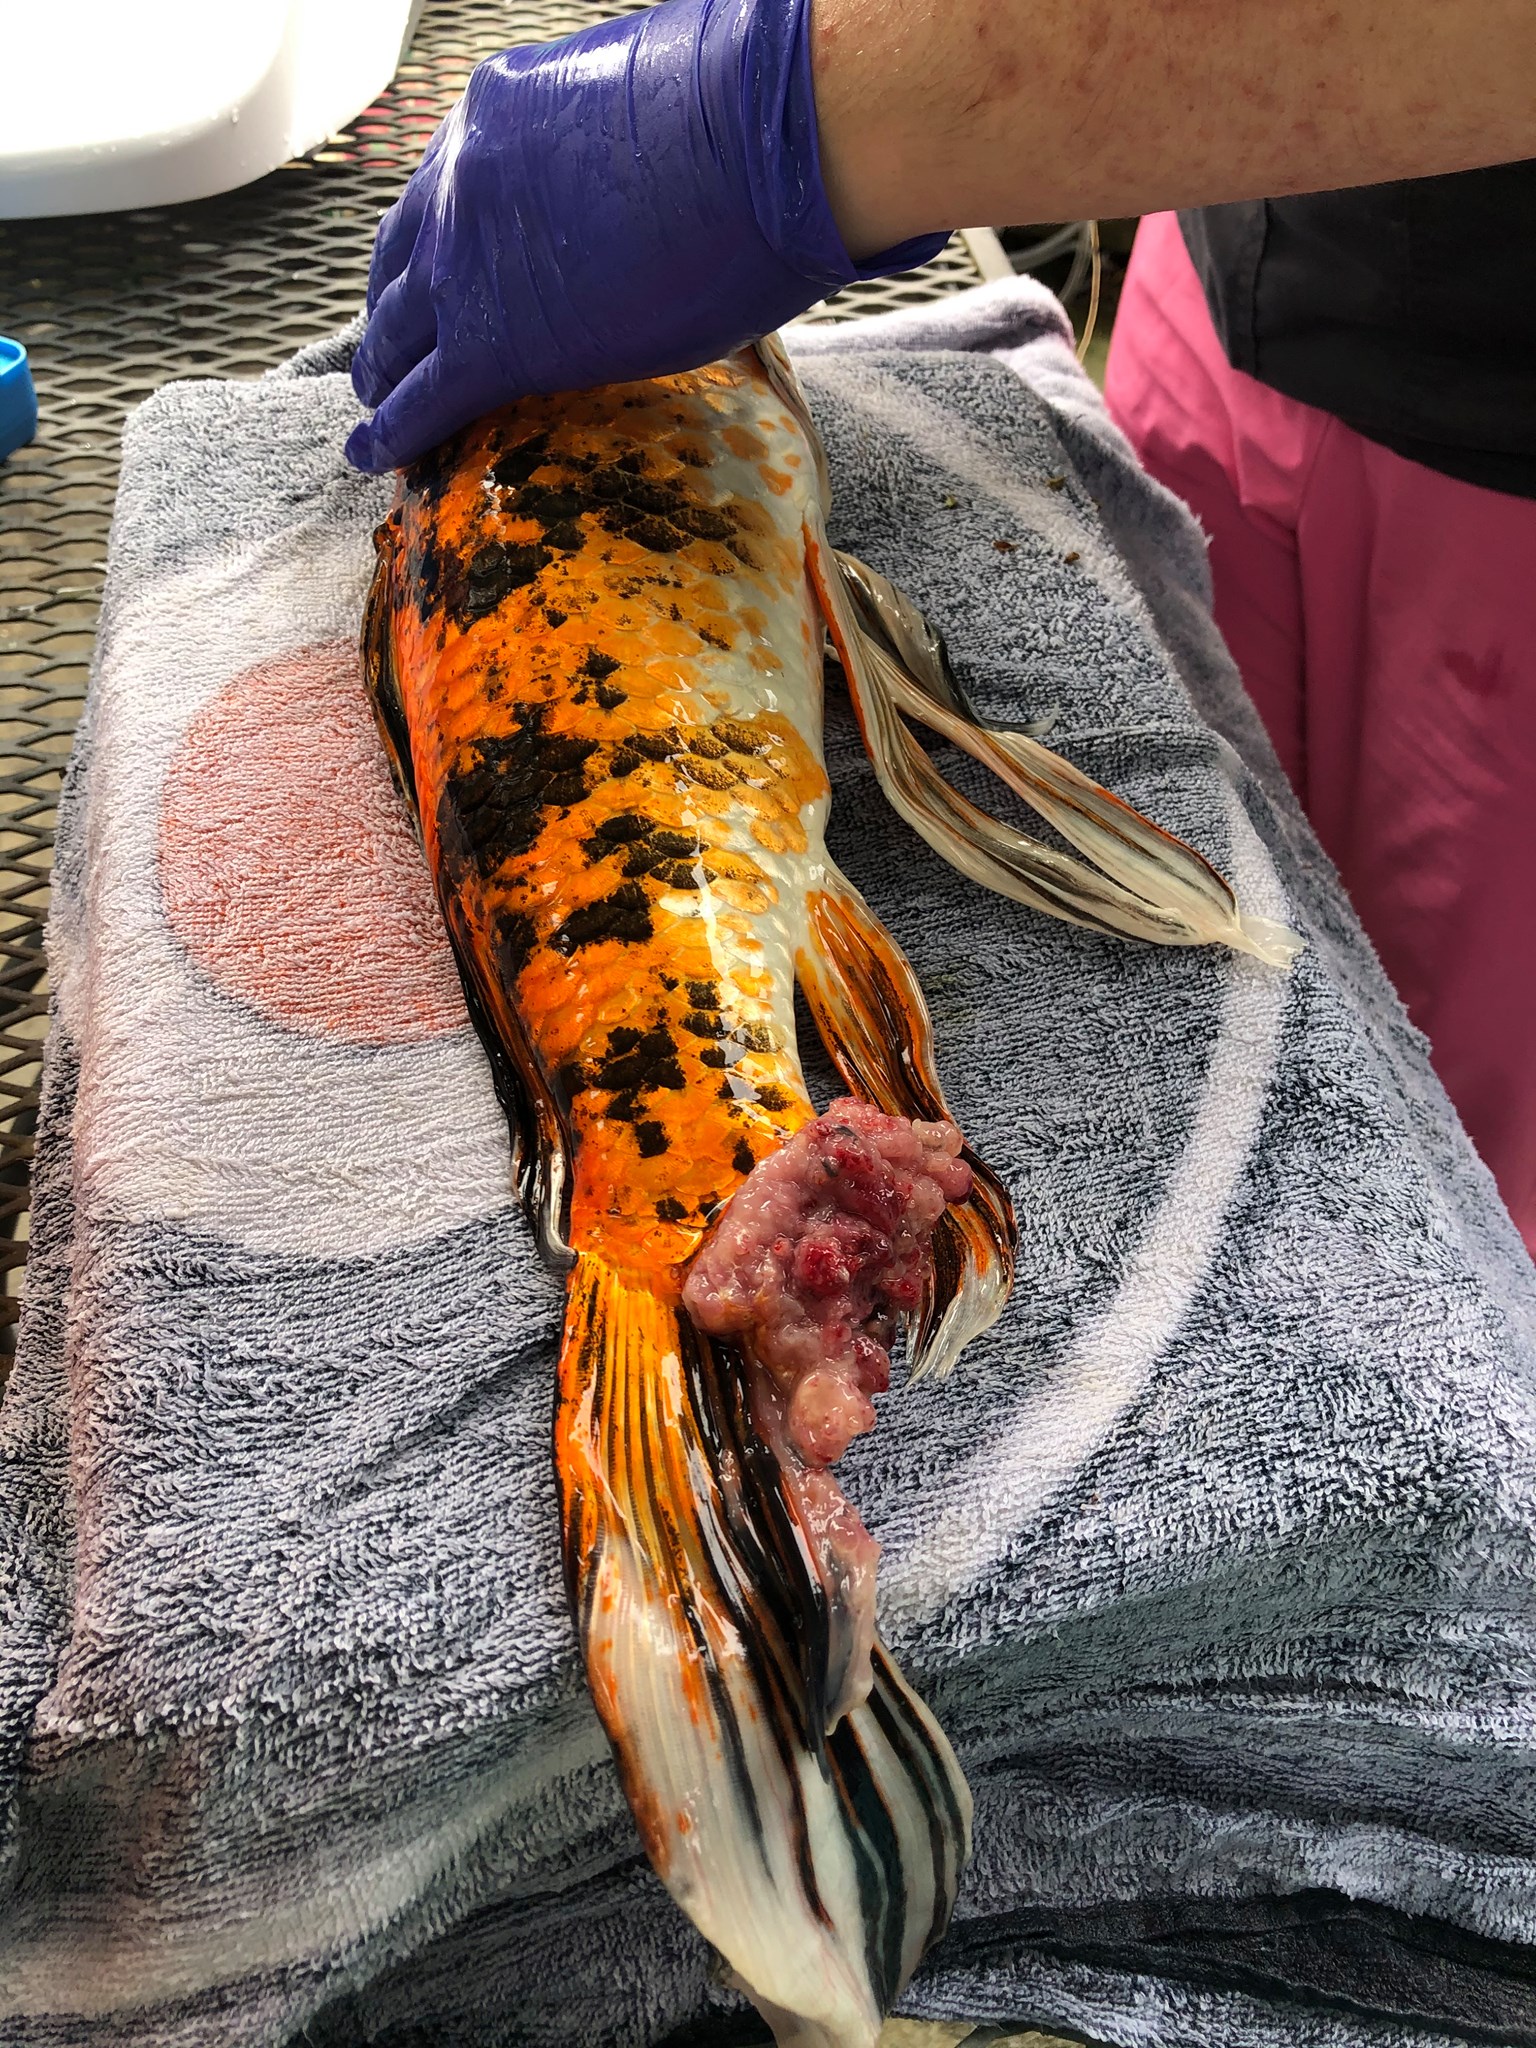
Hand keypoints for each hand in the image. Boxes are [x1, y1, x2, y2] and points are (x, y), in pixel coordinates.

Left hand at [345, 0, 947, 471]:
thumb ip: (620, 141)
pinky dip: (393, 432)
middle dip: (392, 305)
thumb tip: (656, 173)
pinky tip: (374, 457)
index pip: (448, 184)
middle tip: (389, 343)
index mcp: (500, 111)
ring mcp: (467, 263)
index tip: (435, 264)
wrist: (759, 147)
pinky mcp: (494, 342)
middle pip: (405, 258)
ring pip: (397, 332)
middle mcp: (464, 180)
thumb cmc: (744, 104)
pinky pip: (424, 399)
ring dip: (382, 373)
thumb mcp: (651, 89)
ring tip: (375, 404)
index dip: (436, 234)